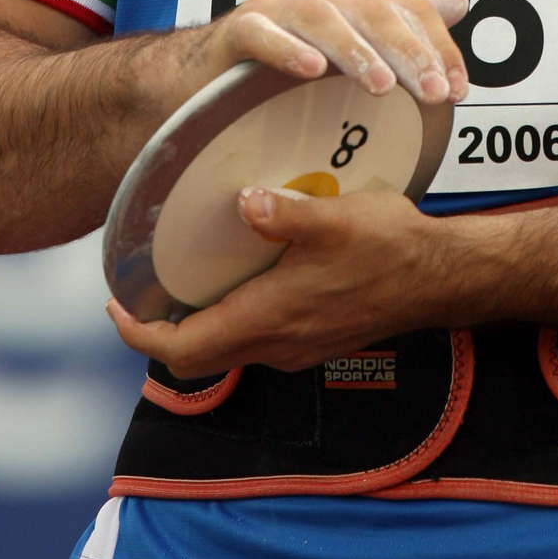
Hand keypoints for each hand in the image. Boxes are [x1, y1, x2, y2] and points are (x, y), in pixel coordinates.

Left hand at [107, 184, 454, 375]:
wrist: (441, 277)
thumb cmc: (392, 249)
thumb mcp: (336, 219)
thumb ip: (285, 214)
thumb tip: (242, 202)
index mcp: (270, 318)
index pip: (183, 348)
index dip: (139, 332)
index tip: (116, 305)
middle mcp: (277, 344)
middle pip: (197, 357)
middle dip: (159, 330)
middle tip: (141, 290)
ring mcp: (297, 346)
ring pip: (226, 350)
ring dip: (197, 323)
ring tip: (183, 276)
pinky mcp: (314, 338)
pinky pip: (255, 340)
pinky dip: (231, 317)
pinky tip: (241, 275)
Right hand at [155, 0, 469, 116]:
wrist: (207, 71)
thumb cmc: (288, 56)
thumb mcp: (351, 39)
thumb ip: (402, 20)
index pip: (409, 9)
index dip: (437, 46)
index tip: (458, 92)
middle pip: (373, 12)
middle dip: (408, 51)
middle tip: (433, 93)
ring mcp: (277, 4)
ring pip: (323, 19)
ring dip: (355, 50)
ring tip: (382, 87)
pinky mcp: (238, 29)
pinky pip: (264, 34)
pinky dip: (288, 48)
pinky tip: (310, 70)